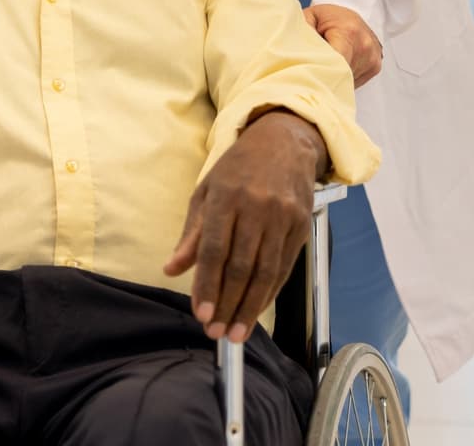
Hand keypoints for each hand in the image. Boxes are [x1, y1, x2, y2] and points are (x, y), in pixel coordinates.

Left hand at [164, 110, 324, 342]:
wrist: (283, 142)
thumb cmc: (239, 167)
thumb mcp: (207, 190)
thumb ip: (192, 234)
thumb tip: (172, 269)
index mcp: (226, 196)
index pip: (214, 249)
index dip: (207, 285)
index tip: (200, 314)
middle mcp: (256, 207)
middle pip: (241, 266)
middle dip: (227, 304)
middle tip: (216, 331)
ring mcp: (282, 217)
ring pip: (266, 272)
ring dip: (250, 307)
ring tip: (235, 332)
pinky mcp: (301, 226)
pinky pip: (284, 267)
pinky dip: (269, 293)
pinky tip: (256, 309)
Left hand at [303, 3, 381, 86]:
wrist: (352, 11)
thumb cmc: (328, 16)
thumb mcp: (311, 16)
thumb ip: (302, 32)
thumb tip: (292, 52)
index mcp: (348, 32)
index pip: (336, 61)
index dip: (321, 71)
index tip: (307, 75)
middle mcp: (364, 46)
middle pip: (341, 73)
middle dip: (324, 75)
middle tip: (309, 73)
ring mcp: (372, 58)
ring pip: (348, 80)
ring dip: (335, 77)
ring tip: (324, 65)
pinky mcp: (375, 67)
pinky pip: (355, 81)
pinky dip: (343, 77)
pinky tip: (336, 66)